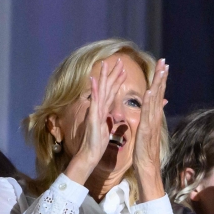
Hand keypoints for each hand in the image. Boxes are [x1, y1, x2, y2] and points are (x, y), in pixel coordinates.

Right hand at [65, 58, 125, 184]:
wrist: (89, 153)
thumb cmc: (97, 142)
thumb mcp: (106, 127)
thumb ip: (107, 118)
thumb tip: (110, 112)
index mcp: (104, 110)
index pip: (112, 92)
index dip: (118, 80)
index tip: (124, 69)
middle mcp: (99, 107)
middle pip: (107, 87)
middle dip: (113, 73)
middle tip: (118, 60)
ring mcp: (94, 111)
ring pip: (100, 90)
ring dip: (103, 77)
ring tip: (105, 64)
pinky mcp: (92, 116)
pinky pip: (94, 102)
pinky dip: (94, 91)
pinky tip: (94, 80)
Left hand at [134, 59, 168, 201]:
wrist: (148, 169)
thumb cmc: (145, 154)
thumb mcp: (147, 134)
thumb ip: (150, 123)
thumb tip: (152, 115)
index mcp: (154, 119)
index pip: (157, 96)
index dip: (160, 81)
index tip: (162, 67)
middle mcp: (155, 119)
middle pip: (159, 94)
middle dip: (162, 77)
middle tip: (164, 61)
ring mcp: (152, 124)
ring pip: (155, 100)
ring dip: (158, 84)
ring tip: (161, 70)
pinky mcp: (147, 130)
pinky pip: (148, 113)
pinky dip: (150, 102)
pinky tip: (150, 91)